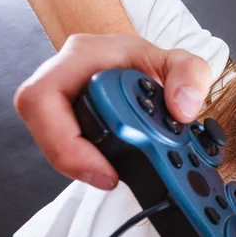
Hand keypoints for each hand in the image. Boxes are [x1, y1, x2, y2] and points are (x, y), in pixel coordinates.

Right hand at [13, 34, 211, 189]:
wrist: (140, 70)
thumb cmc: (150, 63)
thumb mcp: (182, 63)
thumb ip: (191, 75)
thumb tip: (181, 108)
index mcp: (81, 57)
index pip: (47, 97)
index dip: (68, 141)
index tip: (107, 169)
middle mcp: (62, 80)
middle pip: (44, 127)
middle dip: (75, 161)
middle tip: (110, 179)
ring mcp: (60, 106)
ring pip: (51, 144)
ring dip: (82, 166)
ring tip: (115, 176)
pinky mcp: (65, 127)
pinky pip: (65, 152)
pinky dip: (88, 166)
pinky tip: (112, 170)